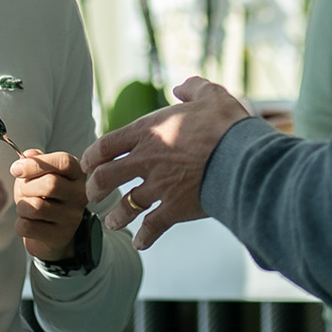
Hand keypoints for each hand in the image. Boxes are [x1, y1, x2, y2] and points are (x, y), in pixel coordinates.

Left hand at [12, 150, 87, 261]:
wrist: (51, 233)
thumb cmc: (44, 198)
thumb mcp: (40, 175)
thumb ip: (35, 161)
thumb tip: (28, 155)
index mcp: (77, 174)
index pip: (64, 162)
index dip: (36, 163)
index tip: (16, 169)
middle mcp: (80, 194)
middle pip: (51, 184)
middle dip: (27, 187)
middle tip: (23, 191)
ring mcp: (72, 217)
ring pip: (37, 207)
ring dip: (22, 206)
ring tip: (26, 208)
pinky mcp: (60, 236)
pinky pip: (28, 226)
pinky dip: (20, 224)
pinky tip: (28, 222)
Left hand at [81, 76, 253, 249]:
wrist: (242, 157)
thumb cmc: (226, 124)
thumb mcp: (210, 95)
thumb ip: (192, 89)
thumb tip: (181, 88)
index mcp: (148, 132)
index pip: (105, 145)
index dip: (91, 156)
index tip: (88, 164)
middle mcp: (146, 160)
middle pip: (104, 178)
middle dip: (94, 188)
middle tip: (93, 195)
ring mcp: (159, 187)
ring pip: (125, 206)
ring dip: (116, 216)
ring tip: (113, 223)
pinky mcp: (174, 209)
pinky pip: (152, 227)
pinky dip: (144, 237)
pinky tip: (140, 243)